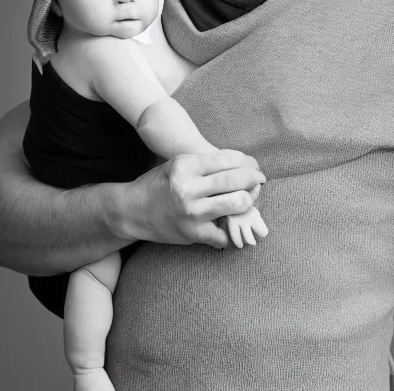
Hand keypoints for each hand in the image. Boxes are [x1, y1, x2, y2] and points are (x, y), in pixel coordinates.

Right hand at [122, 149, 265, 248]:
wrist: (133, 210)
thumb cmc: (158, 184)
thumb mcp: (177, 164)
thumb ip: (205, 164)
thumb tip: (241, 164)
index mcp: (185, 165)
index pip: (227, 159)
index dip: (246, 161)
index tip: (253, 164)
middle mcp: (188, 187)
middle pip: (236, 179)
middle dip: (255, 178)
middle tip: (260, 179)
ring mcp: (192, 212)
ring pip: (237, 204)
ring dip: (249, 201)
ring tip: (249, 199)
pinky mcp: (194, 233)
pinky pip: (226, 234)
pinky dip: (232, 230)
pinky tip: (232, 224)